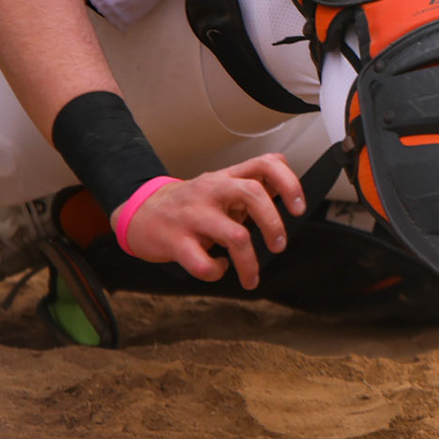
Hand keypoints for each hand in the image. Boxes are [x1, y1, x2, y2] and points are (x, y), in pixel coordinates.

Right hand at [113, 154, 305, 289]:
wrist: (139, 213)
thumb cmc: (188, 205)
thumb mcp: (220, 187)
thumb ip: (251, 186)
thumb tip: (286, 191)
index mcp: (226, 177)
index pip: (266, 163)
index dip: (289, 183)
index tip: (298, 208)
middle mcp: (211, 191)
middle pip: (253, 194)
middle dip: (274, 224)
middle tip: (278, 245)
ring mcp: (193, 215)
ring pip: (235, 236)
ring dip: (250, 262)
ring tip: (251, 275)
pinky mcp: (175, 241)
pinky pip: (203, 263)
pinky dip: (216, 272)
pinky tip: (216, 268)